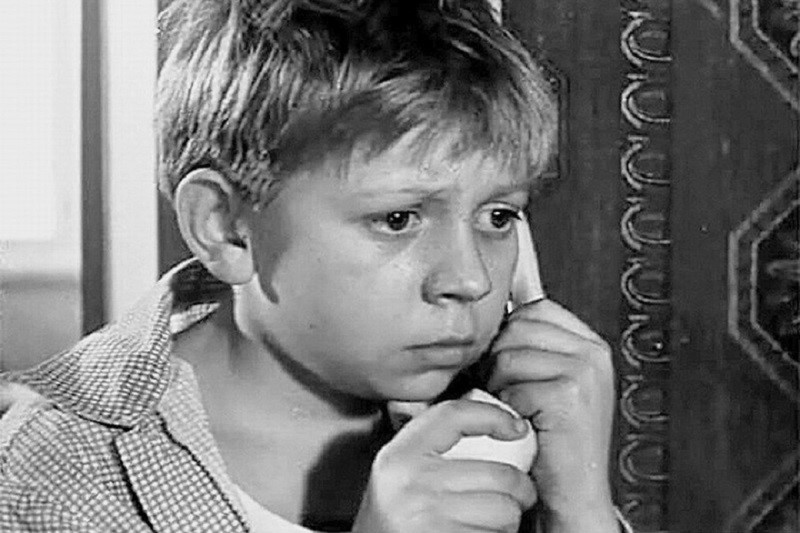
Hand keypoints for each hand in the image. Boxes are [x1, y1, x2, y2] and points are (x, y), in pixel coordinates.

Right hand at [352, 399, 536, 532]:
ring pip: (506, 512)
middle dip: (519, 492)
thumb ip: (430, 452)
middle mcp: (412, 484)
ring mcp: (429, 517)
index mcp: (399, 457)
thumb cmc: (388, 525)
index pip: (454, 416)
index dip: (493, 416)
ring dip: (507, 523)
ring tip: (484, 524)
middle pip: (499, 475)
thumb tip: (493, 431)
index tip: (516, 427)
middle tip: (514, 499)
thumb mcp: (397, 478)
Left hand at [487, 299, 617, 532]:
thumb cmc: (553, 440)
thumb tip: (503, 300)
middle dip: (499, 360)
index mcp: (590, 344)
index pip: (535, 309)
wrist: (573, 492)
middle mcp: (593, 354)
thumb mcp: (548, 379)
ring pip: (508, 357)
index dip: (510, 336)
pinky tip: (524, 424)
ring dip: (500, 387)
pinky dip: (507, 409)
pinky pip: (511, 387)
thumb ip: (531, 342)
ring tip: (519, 409)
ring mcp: (585, 373)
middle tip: (511, 392)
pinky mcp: (568, 396)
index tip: (512, 365)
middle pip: (516, 327)